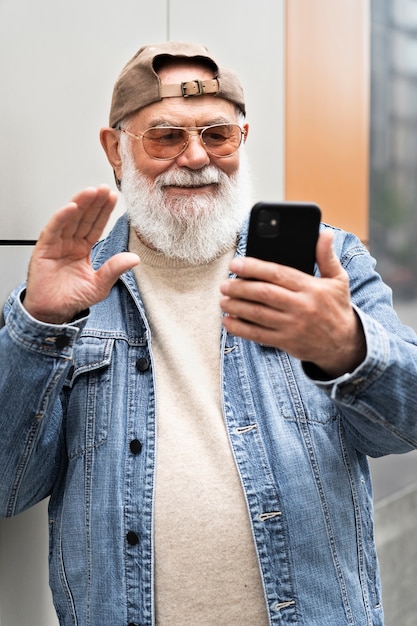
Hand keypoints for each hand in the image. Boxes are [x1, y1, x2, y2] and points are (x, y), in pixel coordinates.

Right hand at [23, 185, 138, 323]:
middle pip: (84, 218)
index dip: (104, 212)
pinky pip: (54, 229)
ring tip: (92, 191)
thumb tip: (134, 258)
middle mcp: (70, 243)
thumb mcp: (100, 285)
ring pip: (70, 219)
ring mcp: (57, 244)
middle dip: (95, 203)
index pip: (95, 226)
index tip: (113, 198)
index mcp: (83, 249)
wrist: (52, 312)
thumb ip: (114, 269)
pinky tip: (72, 207)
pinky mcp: (44, 248)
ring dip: (81, 204)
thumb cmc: (72, 298)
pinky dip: (62, 217)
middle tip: (105, 188)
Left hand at [220, 231, 365, 377]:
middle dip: (240, 288)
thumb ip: (327, 256)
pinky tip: (228, 321)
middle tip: (224, 284)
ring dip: (236, 307)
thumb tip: (325, 233)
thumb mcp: (338, 280)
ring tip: (223, 300)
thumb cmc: (337, 307)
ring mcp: (293, 326)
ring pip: (258, 314)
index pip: (277, 273)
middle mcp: (301, 306)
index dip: (253, 268)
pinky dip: (240, 329)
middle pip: (264, 294)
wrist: (345, 344)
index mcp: (311, 288)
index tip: (235, 264)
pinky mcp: (286, 342)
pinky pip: (258, 335)